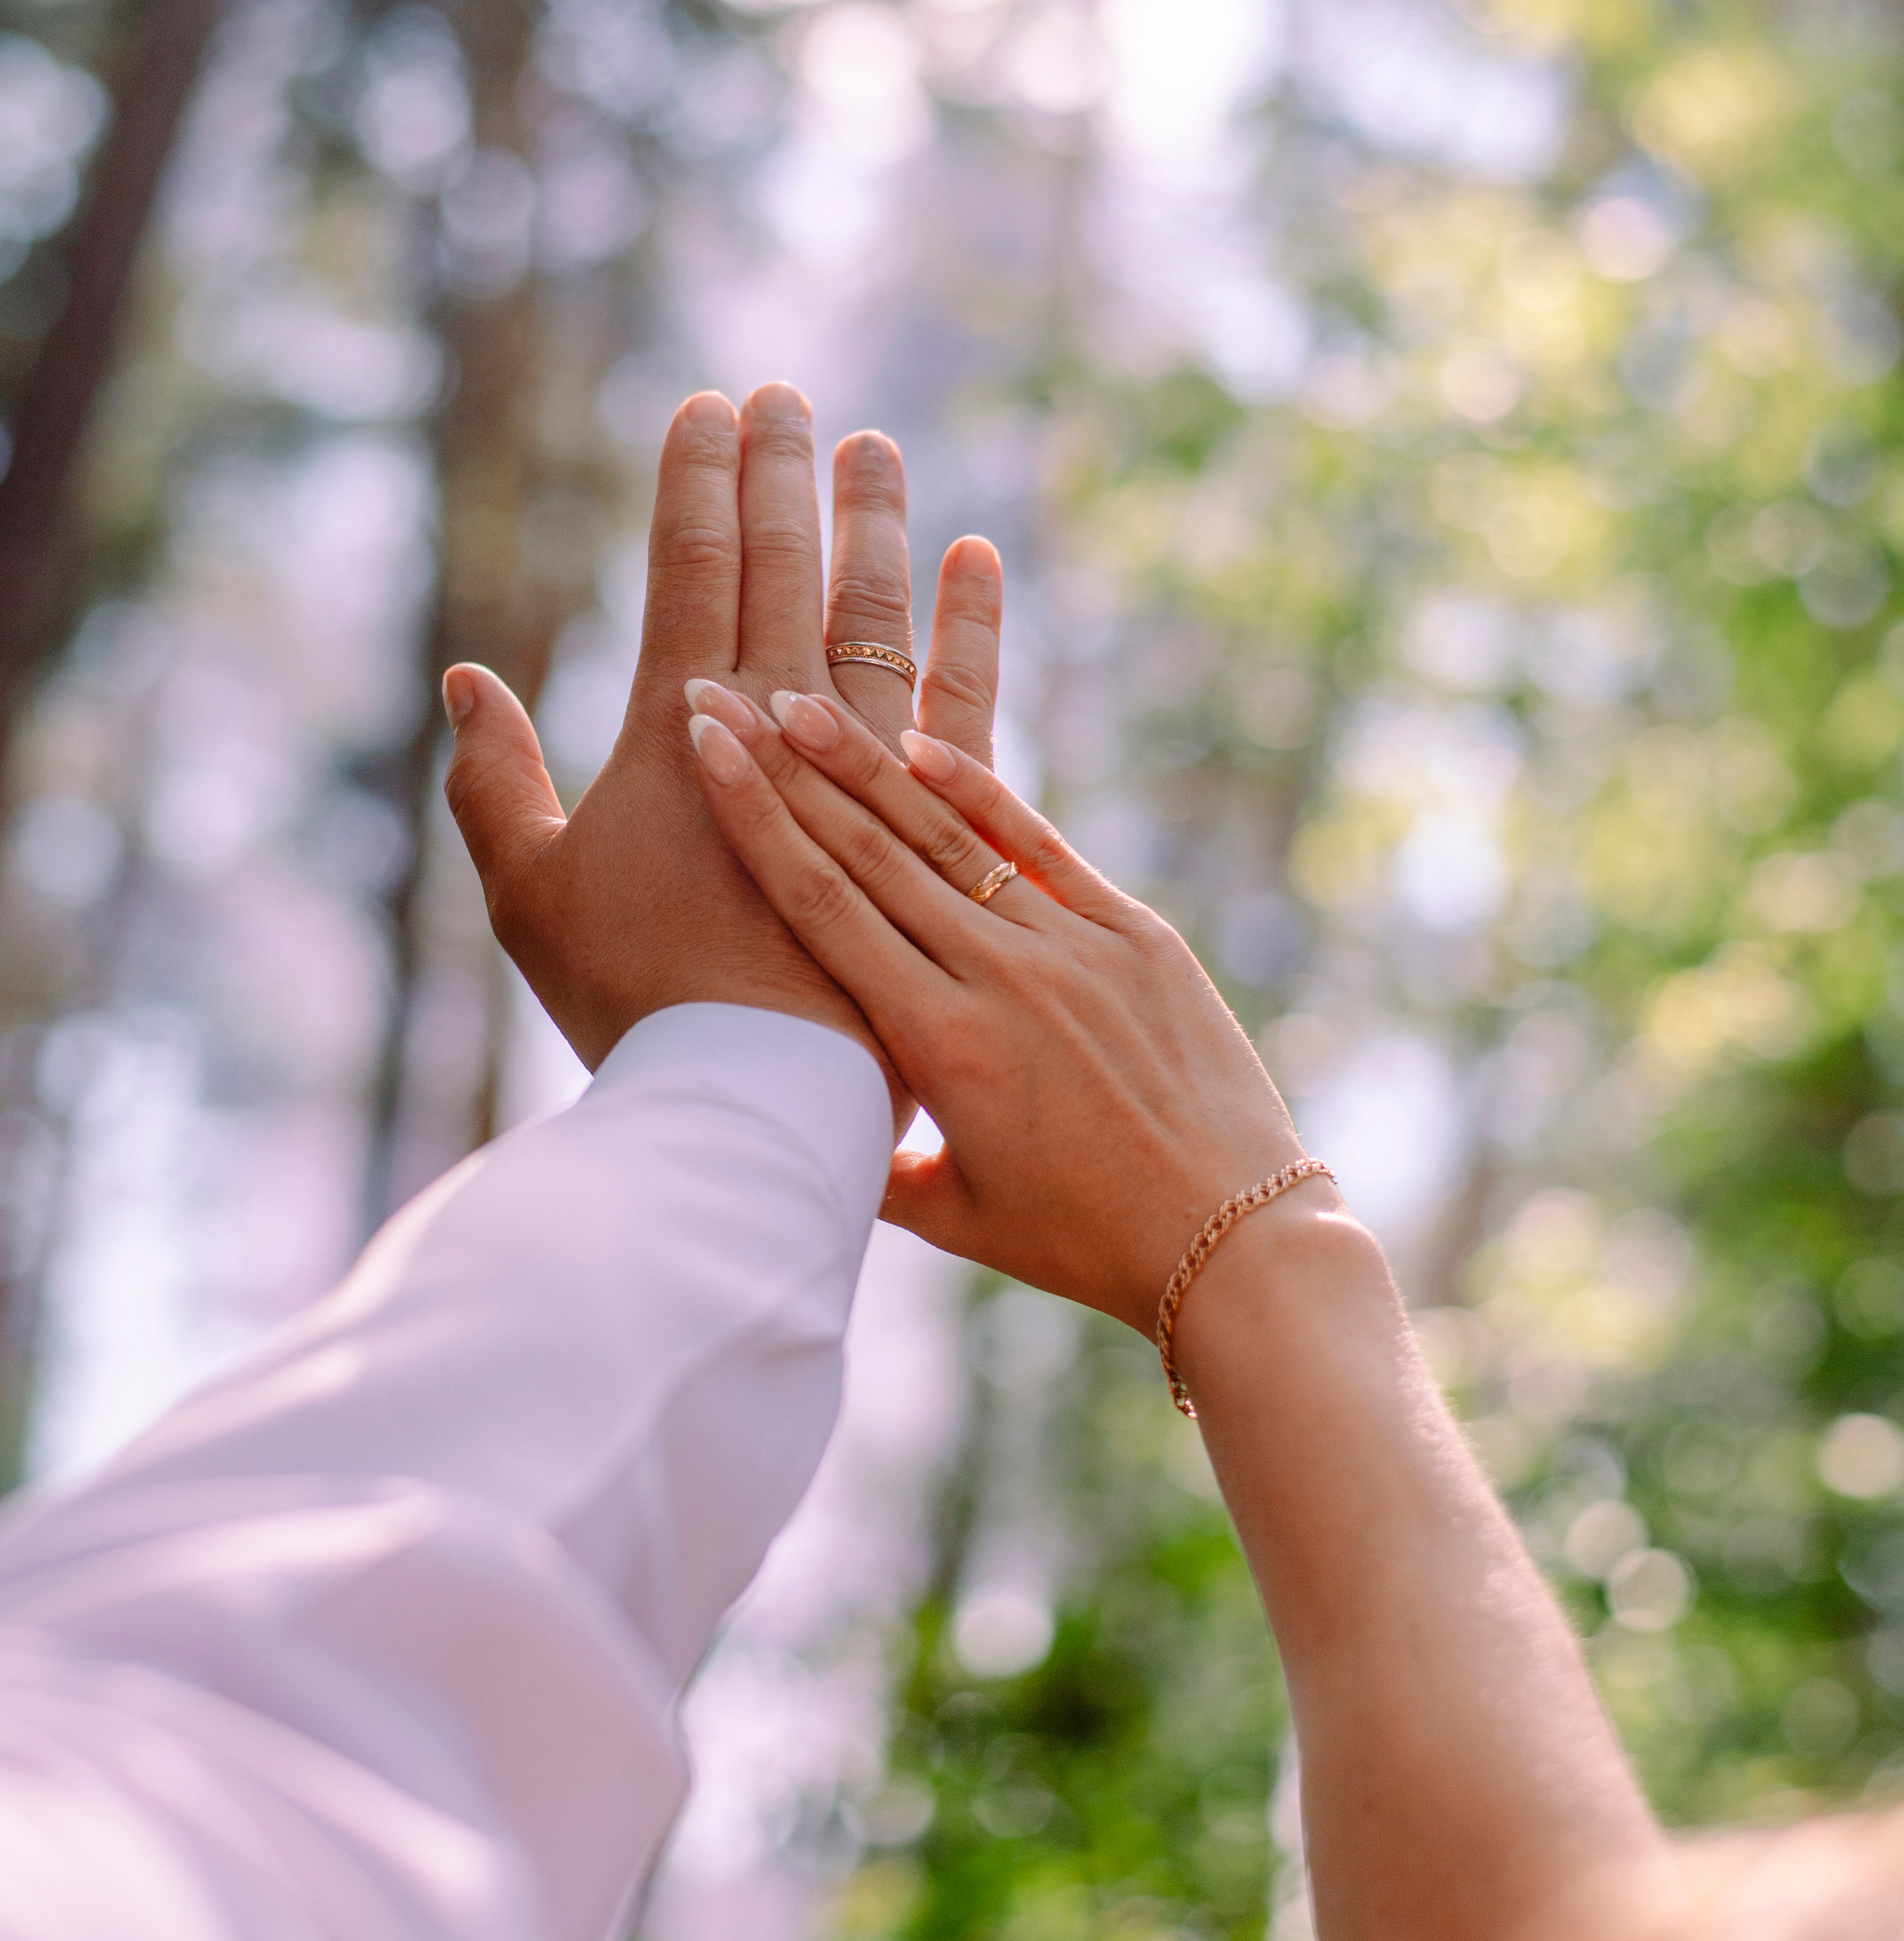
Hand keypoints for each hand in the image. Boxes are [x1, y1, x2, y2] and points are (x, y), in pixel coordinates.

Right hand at [441, 382, 1003, 1072]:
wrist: (764, 1094)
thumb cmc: (634, 1005)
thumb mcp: (531, 900)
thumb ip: (494, 785)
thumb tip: (467, 682)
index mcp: (679, 727)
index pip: (689, 565)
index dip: (697, 479)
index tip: (707, 407)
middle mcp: (782, 722)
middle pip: (783, 562)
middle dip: (780, 471)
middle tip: (786, 396)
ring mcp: (872, 766)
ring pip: (875, 608)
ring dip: (872, 518)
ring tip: (874, 445)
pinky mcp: (943, 822)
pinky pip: (967, 697)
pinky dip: (971, 623)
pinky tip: (977, 560)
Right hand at [678, 682, 1307, 1348]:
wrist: (1235, 1239)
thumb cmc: (1084, 1244)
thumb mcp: (956, 1219)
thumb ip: (868, 1163)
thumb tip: (797, 1120)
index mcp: (940, 1048)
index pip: (822, 908)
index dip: (757, 821)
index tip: (706, 750)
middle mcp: (999, 979)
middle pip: (867, 851)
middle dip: (785, 768)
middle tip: (722, 696)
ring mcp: (1072, 946)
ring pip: (945, 835)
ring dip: (865, 762)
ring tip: (800, 700)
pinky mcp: (1135, 934)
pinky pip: (1039, 844)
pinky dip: (977, 792)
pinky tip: (921, 736)